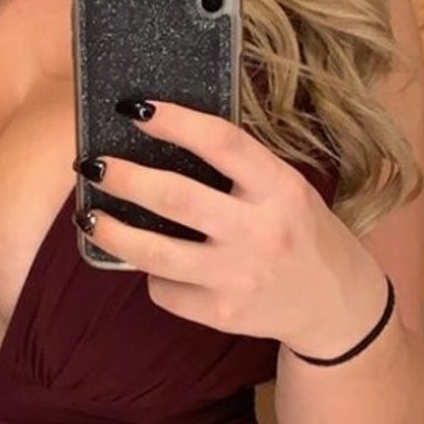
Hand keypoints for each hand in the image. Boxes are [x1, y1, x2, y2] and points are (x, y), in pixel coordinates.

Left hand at [76, 98, 387, 356]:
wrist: (335, 306)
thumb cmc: (298, 231)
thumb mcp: (285, 188)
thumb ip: (237, 168)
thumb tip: (159, 134)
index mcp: (279, 188)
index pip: (223, 143)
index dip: (175, 122)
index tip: (134, 109)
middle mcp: (261, 231)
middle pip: (175, 198)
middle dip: (124, 179)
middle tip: (90, 164)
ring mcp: (239, 276)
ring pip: (155, 253)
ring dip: (110, 233)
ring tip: (88, 216)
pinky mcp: (221, 314)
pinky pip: (164, 290)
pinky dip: (151, 275)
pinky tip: (155, 266)